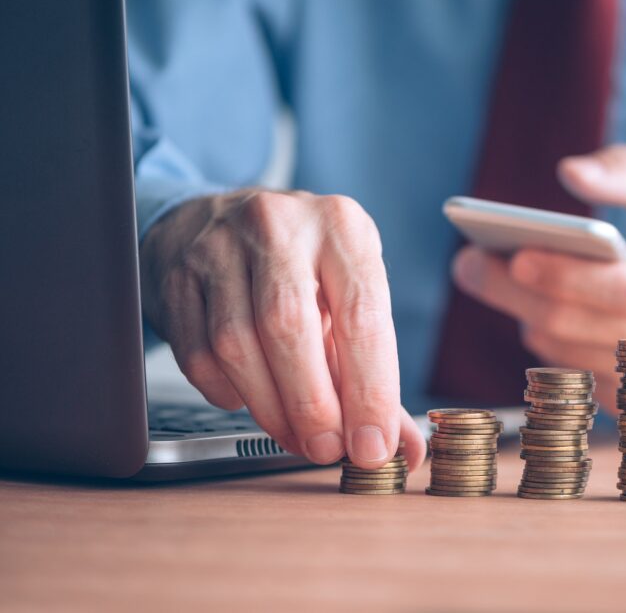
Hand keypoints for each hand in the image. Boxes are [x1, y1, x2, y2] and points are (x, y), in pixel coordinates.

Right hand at [140, 189, 425, 469]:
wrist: (221, 220)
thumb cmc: (303, 267)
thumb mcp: (349, 294)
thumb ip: (376, 371)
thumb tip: (403, 446)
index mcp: (342, 228)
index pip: (360, 316)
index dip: (369, 391)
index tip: (372, 445)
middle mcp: (280, 227)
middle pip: (289, 328)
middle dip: (312, 405)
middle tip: (327, 449)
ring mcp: (219, 247)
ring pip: (237, 345)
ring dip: (270, 408)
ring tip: (295, 435)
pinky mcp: (176, 276)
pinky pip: (197, 353)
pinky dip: (227, 392)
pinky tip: (248, 399)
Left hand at [451, 145, 625, 420]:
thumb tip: (570, 172)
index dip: (568, 278)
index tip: (516, 257)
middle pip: (586, 329)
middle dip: (518, 297)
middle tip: (470, 266)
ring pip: (575, 361)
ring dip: (529, 321)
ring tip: (498, 284)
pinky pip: (582, 384)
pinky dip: (553, 350)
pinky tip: (539, 317)